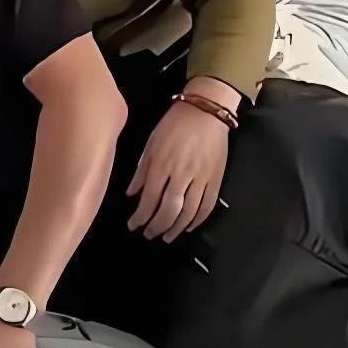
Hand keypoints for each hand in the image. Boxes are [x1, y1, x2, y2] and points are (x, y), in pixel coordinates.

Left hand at [127, 100, 229, 240]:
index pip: (150, 199)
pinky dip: (198, 220)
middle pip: (169, 210)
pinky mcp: (216, 178)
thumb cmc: (175, 123)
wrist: (206, 110)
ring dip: (176, 228)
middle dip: (157, 226)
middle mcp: (181, 174)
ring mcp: (201, 177)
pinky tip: (188, 226)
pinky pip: (207, 205)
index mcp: (162, 164)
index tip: (134, 225)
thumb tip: (131, 194)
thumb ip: (141, 170)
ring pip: (189, 212)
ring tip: (167, 236)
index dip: (141, 216)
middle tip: (150, 234)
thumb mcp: (151, 143)